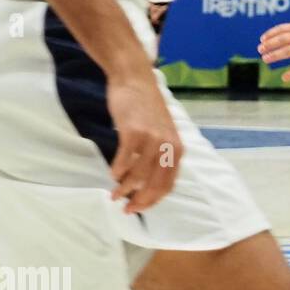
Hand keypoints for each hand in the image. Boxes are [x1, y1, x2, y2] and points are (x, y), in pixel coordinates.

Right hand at [106, 71, 182, 213]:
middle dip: (139, 200)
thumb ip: (159, 155)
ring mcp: (152, 139)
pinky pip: (125, 160)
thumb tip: (145, 182)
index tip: (139, 208)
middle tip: (126, 208)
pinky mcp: (134, 132)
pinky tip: (112, 175)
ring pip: (138, 175)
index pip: (168, 184)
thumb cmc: (146, 108)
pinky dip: (118, 171)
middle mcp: (168, 146)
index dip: (153, 200)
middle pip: (154, 184)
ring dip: (124, 189)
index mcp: (177, 149)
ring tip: (114, 194)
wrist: (136, 80)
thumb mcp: (162, 133)